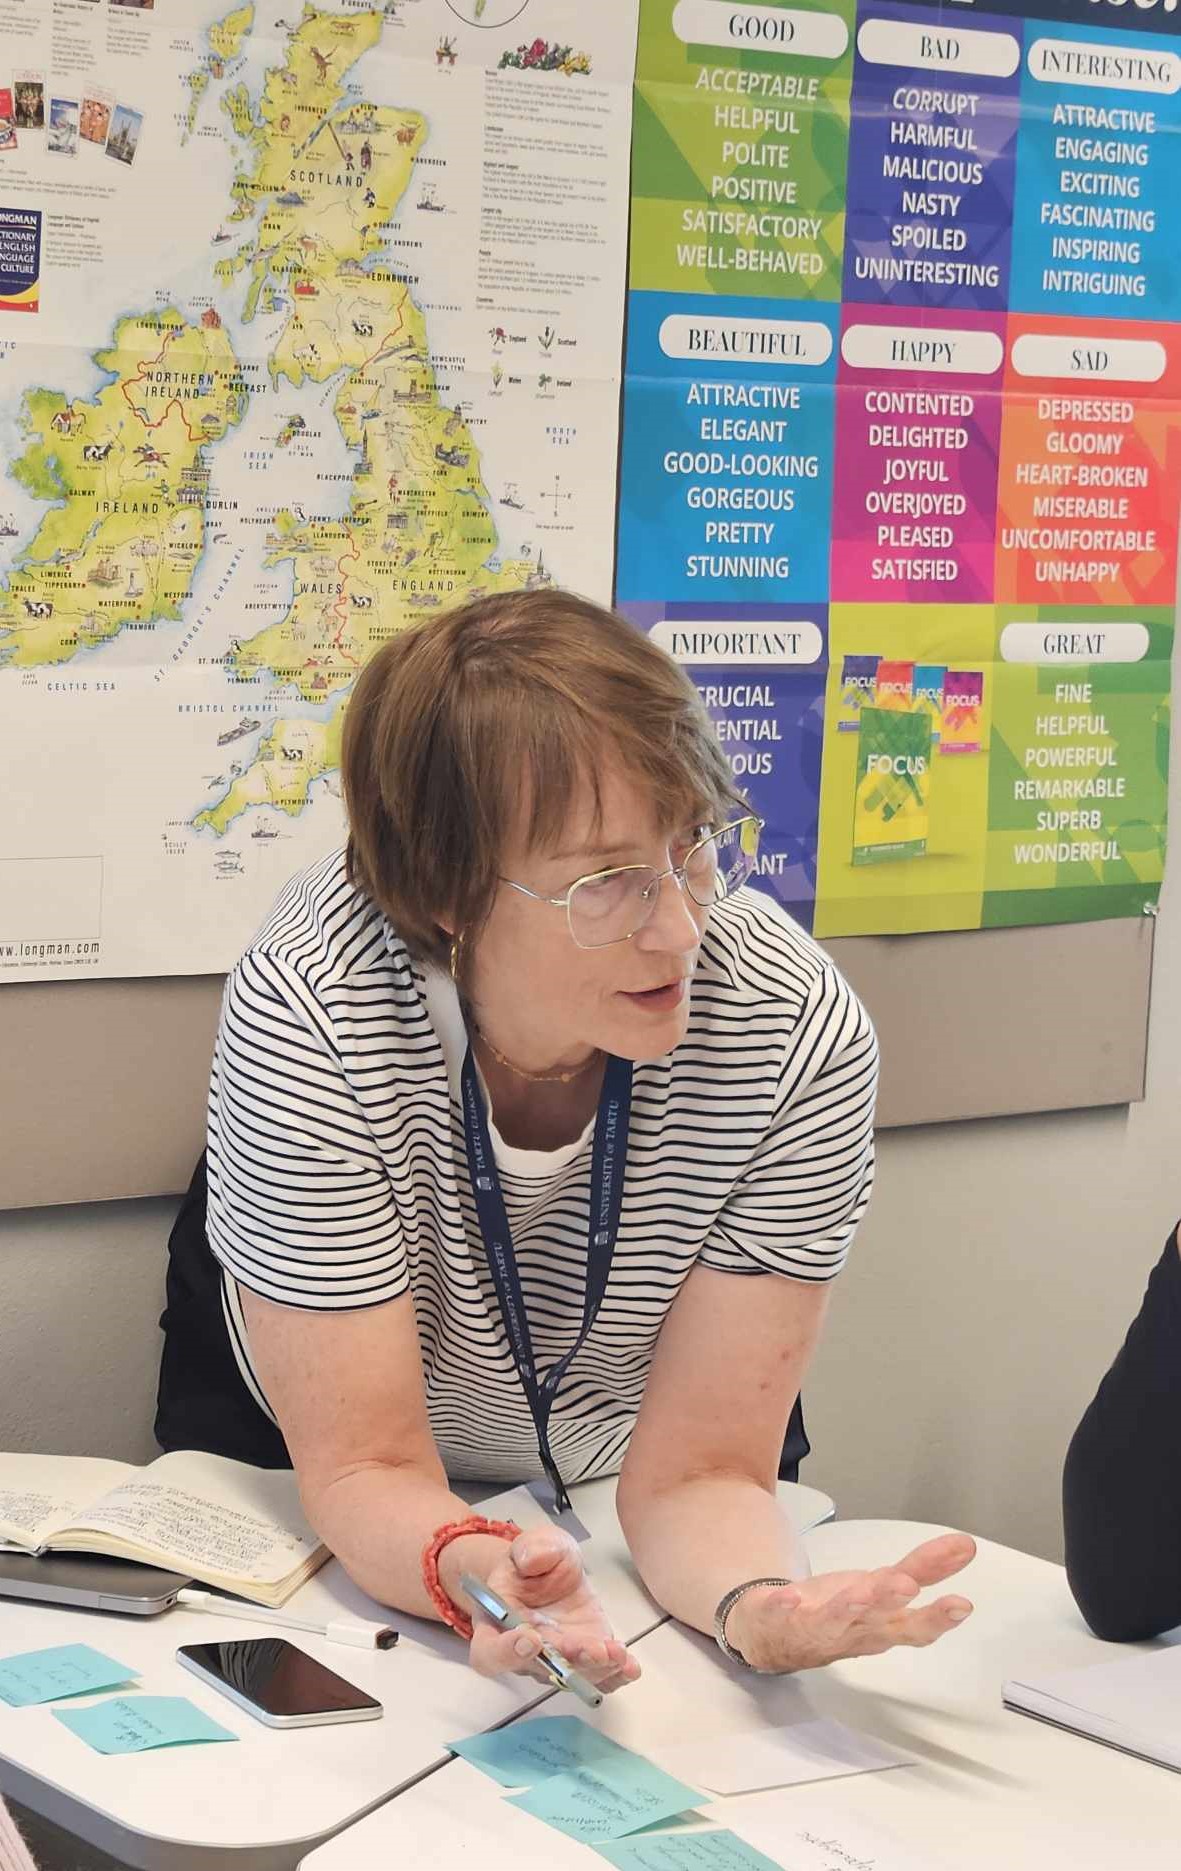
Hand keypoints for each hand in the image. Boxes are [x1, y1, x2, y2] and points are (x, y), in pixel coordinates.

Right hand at [466, 1528, 640, 1694]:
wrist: (549, 1571)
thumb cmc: (534, 1559)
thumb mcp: (532, 1543)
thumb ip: (531, 1549)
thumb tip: (531, 1560)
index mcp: (496, 1624)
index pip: (490, 1651)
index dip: (506, 1652)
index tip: (529, 1639)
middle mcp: (523, 1653)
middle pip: (538, 1669)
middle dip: (567, 1661)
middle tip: (591, 1648)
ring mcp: (555, 1659)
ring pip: (570, 1677)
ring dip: (595, 1669)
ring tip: (616, 1653)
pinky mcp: (583, 1658)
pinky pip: (596, 1676)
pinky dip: (614, 1675)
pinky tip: (630, 1667)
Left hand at [724, 1533, 976, 1673]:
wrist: (777, 1636)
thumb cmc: (840, 1612)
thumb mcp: (885, 1587)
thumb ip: (925, 1568)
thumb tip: (967, 1544)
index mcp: (882, 1625)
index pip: (914, 1627)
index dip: (938, 1618)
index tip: (963, 1604)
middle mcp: (853, 1631)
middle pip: (875, 1620)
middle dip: (890, 1602)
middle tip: (908, 1585)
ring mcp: (816, 1626)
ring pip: (836, 1618)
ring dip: (848, 1605)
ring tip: (861, 1590)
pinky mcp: (779, 1616)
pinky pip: (782, 1613)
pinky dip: (786, 1605)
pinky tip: (790, 1595)